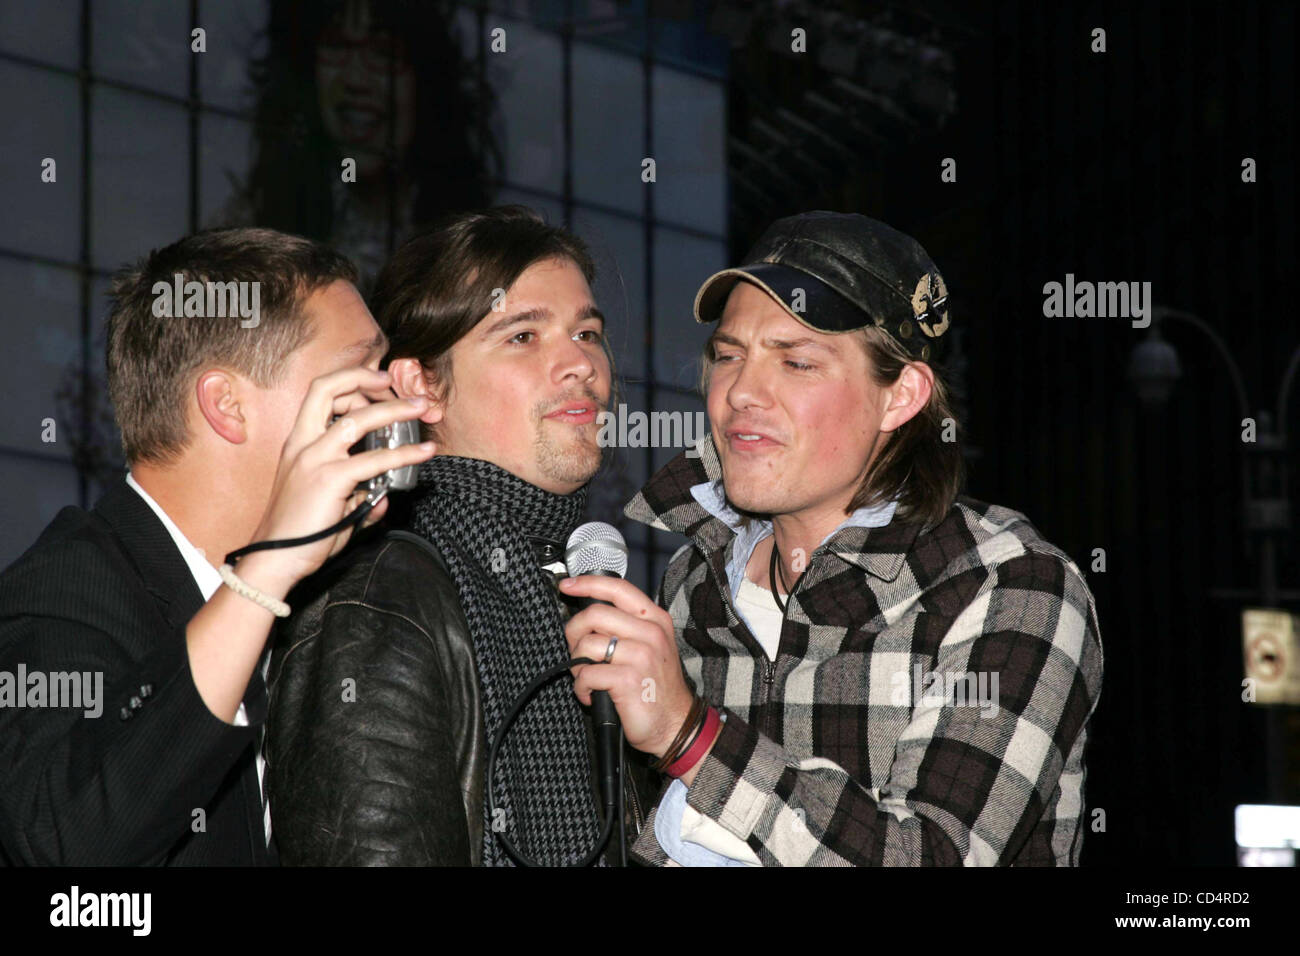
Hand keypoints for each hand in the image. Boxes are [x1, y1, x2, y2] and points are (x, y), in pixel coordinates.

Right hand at [244, 367, 438, 590]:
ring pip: (357, 418)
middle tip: (395, 383)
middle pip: (327, 388)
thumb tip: (383, 499)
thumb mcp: (329, 505)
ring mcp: (315, 458)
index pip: (321, 394)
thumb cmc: (298, 533)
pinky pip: (374, 460)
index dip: (350, 382)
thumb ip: (357, 497)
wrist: (275, 559)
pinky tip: (423, 452)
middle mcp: (303, 443)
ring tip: (421, 407)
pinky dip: (404, 453)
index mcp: (298, 443)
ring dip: (394, 409)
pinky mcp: (330, 479)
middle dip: (363, 377)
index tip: (378, 386)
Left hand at [559, 575, 693, 759]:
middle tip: (578, 651)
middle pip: (595, 614)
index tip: (568, 585)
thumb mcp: (652, 646)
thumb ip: (627, 626)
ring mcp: (641, 656)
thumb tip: (589, 615)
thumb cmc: (656, 686)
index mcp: (655, 620)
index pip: (618, 589)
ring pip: (587, 644)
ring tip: (586, 677)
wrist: (675, 724)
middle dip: (574, 632)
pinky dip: (581, 687)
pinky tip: (591, 694)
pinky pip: (587, 673)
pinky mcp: (628, 680)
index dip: (588, 584)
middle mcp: (650, 633)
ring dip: (577, 663)